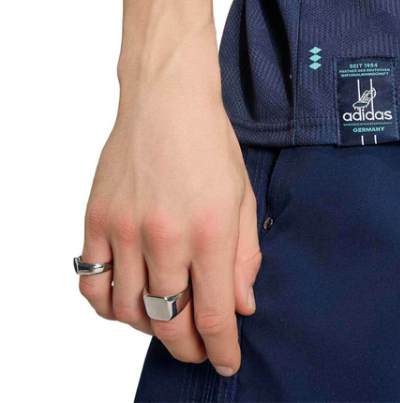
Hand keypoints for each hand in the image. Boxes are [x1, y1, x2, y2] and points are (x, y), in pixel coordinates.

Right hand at [78, 62, 259, 376]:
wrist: (166, 99)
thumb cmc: (210, 142)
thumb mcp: (242, 196)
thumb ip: (244, 255)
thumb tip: (242, 305)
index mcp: (209, 230)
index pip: (213, 314)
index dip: (222, 348)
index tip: (227, 363)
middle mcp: (164, 237)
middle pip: (169, 321)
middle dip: (188, 347)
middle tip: (199, 351)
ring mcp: (124, 231)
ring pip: (129, 311)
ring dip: (150, 328)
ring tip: (168, 320)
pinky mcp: (95, 222)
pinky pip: (93, 286)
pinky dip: (109, 307)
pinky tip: (129, 302)